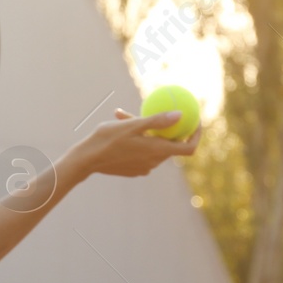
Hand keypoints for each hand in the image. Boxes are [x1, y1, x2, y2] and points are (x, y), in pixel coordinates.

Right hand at [63, 108, 199, 180]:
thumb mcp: (132, 125)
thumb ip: (157, 120)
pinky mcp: (133, 169)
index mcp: (157, 151)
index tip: (195, 121)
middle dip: (170, 129)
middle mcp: (154, 162)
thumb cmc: (107, 139)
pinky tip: (125, 128)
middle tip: (165, 113)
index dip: (196, 135)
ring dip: (150, 133)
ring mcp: (144, 167)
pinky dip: (140, 141)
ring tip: (131, 115)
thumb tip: (180, 114)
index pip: (189, 148)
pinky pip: (143, 153)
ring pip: (155, 148)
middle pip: (172, 146)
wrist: (86, 160)